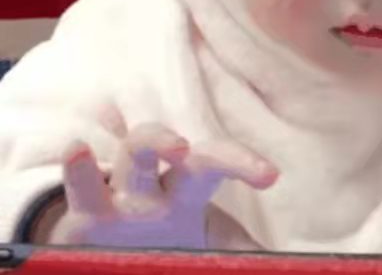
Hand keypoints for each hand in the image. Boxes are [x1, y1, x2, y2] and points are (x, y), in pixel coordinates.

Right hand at [49, 122, 277, 249]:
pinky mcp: (81, 219)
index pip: (215, 162)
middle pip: (158, 145)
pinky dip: (80, 170)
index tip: (271, 176)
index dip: (241, 162)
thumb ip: (238, 249)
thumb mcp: (206, 245)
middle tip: (181, 149)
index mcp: (186, 186)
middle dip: (164, 140)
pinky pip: (81, 188)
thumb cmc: (169, 241)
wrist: (115, 252)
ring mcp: (114, 196)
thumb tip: (282, 264)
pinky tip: (77, 149)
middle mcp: (150, 181)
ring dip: (128, 149)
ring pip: (127, 158)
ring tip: (93, 147)